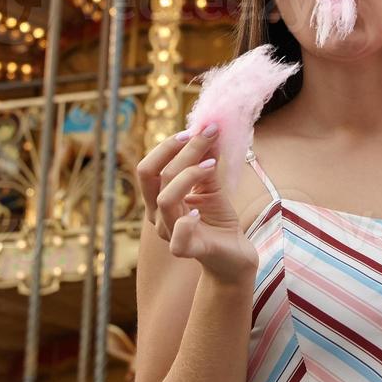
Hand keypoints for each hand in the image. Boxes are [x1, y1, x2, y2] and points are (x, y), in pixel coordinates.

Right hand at [135, 123, 257, 284]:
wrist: (234, 252)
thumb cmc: (217, 217)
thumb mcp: (212, 184)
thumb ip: (206, 160)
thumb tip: (208, 129)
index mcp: (158, 198)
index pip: (147, 168)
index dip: (165, 146)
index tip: (193, 130)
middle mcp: (158, 215)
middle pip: (151, 177)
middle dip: (178, 151)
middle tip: (205, 136)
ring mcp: (170, 233)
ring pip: (165, 199)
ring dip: (188, 175)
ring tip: (213, 164)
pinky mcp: (189, 250)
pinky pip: (178, 237)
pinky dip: (186, 222)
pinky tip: (199, 212)